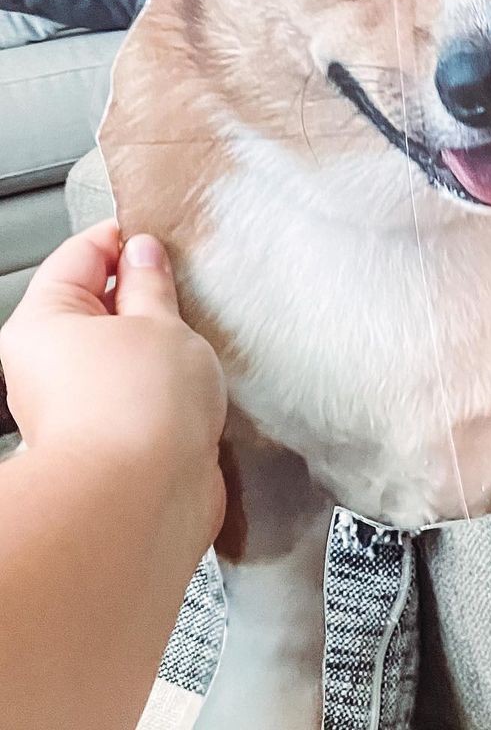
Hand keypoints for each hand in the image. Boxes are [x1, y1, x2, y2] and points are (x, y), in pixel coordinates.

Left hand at [0, 221, 226, 552]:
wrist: (144, 500)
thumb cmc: (137, 411)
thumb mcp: (158, 322)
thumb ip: (152, 282)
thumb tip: (146, 254)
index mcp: (44, 322)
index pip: (83, 253)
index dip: (127, 237)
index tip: (167, 235)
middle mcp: (51, 364)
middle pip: (102, 303)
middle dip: (151, 294)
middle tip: (193, 289)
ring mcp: (83, 403)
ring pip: (127, 350)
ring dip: (166, 343)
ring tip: (201, 342)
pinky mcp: (117, 436)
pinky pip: (145, 391)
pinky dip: (172, 382)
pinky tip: (201, 382)